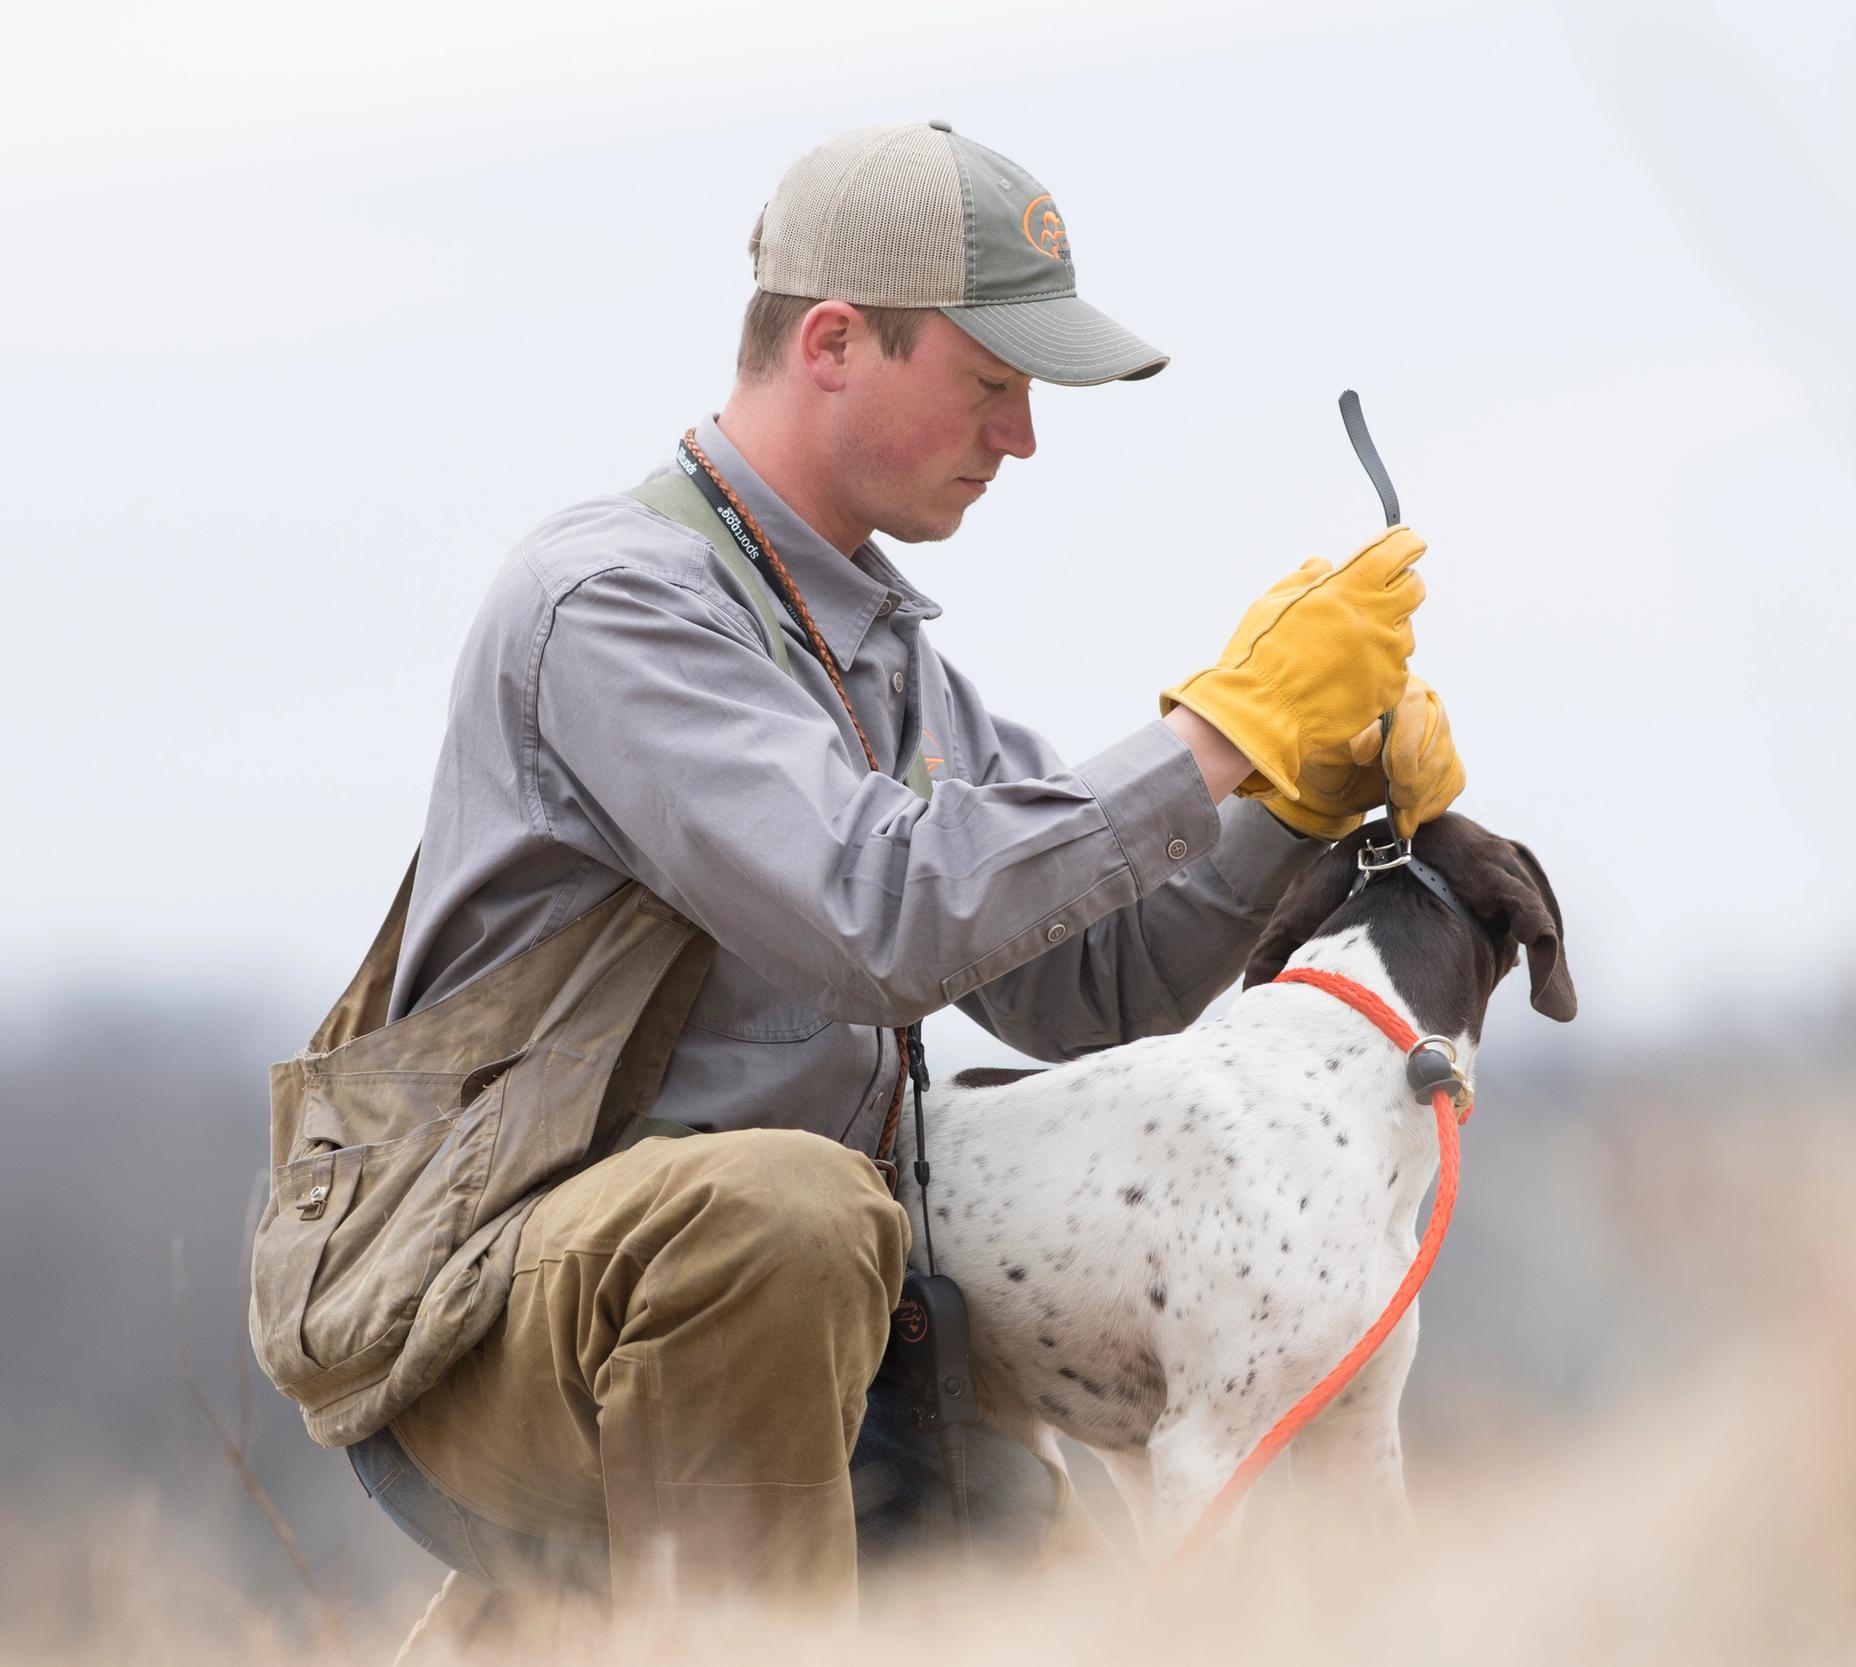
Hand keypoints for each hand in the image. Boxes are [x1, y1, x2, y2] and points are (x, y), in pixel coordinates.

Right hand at [1159, 526, 1424, 801]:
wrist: (1263, 716)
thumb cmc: (1259, 656)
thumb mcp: (1271, 603)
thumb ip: (1304, 579)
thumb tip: (1323, 564)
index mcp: (1347, 589)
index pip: (1397, 551)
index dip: (1405, 543)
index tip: (1407, 542)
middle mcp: (1375, 619)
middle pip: (1414, 587)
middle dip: (1402, 583)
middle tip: (1378, 592)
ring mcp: (1386, 656)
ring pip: (1404, 631)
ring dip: (1386, 629)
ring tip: (1349, 644)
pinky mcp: (1388, 688)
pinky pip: (1396, 667)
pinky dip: (1379, 665)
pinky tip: (1348, 673)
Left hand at [1258, 675, 1465, 840]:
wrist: (1337, 780)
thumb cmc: (1329, 756)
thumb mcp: (1327, 746)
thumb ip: (1348, 738)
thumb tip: (1372, 740)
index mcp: (1389, 690)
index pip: (1412, 706)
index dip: (1407, 744)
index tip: (1394, 777)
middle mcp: (1420, 703)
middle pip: (1435, 737)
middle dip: (1418, 777)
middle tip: (1398, 801)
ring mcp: (1437, 730)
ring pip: (1445, 761)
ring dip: (1425, 795)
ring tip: (1403, 817)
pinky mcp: (1445, 757)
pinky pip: (1453, 779)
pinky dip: (1435, 803)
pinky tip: (1414, 817)